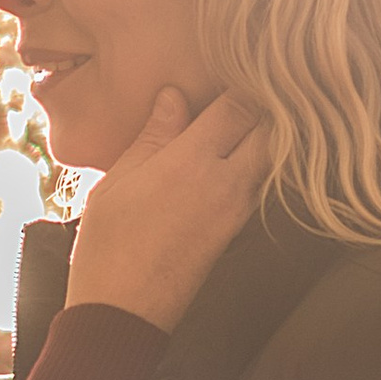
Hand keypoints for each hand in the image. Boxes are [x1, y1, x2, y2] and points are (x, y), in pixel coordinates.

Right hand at [63, 85, 270, 330]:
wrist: (122, 313)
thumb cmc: (108, 244)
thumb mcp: (119, 180)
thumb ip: (154, 135)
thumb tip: (175, 96)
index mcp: (194, 162)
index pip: (239, 107)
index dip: (242, 83)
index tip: (233, 66)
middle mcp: (226, 184)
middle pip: (271, 132)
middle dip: (264, 108)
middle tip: (247, 89)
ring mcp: (236, 212)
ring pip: (271, 161)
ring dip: (264, 137)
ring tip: (242, 119)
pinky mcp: (235, 234)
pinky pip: (258, 188)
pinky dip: (256, 166)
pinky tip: (234, 159)